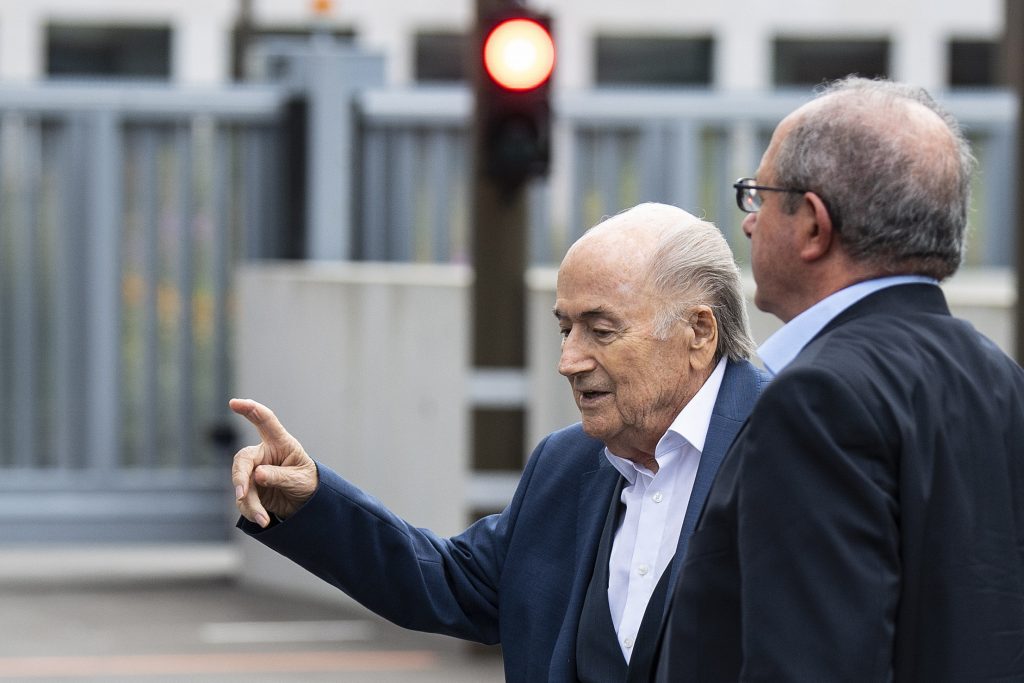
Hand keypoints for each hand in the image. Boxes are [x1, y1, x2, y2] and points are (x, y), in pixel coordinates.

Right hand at [229, 398, 318, 527]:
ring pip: (241, 483)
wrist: (307, 504)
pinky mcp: (251, 488)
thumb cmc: (308, 483)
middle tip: (242, 495)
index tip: (234, 403)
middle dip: (240, 477)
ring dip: (249, 502)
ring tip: (263, 518)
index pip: (265, 421)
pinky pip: (244, 499)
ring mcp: (255, 471)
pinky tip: (263, 520)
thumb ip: (279, 476)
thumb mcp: (299, 479)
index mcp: (280, 443)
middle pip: (243, 459)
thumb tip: (257, 474)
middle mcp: (264, 454)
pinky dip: (251, 511)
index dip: (251, 410)